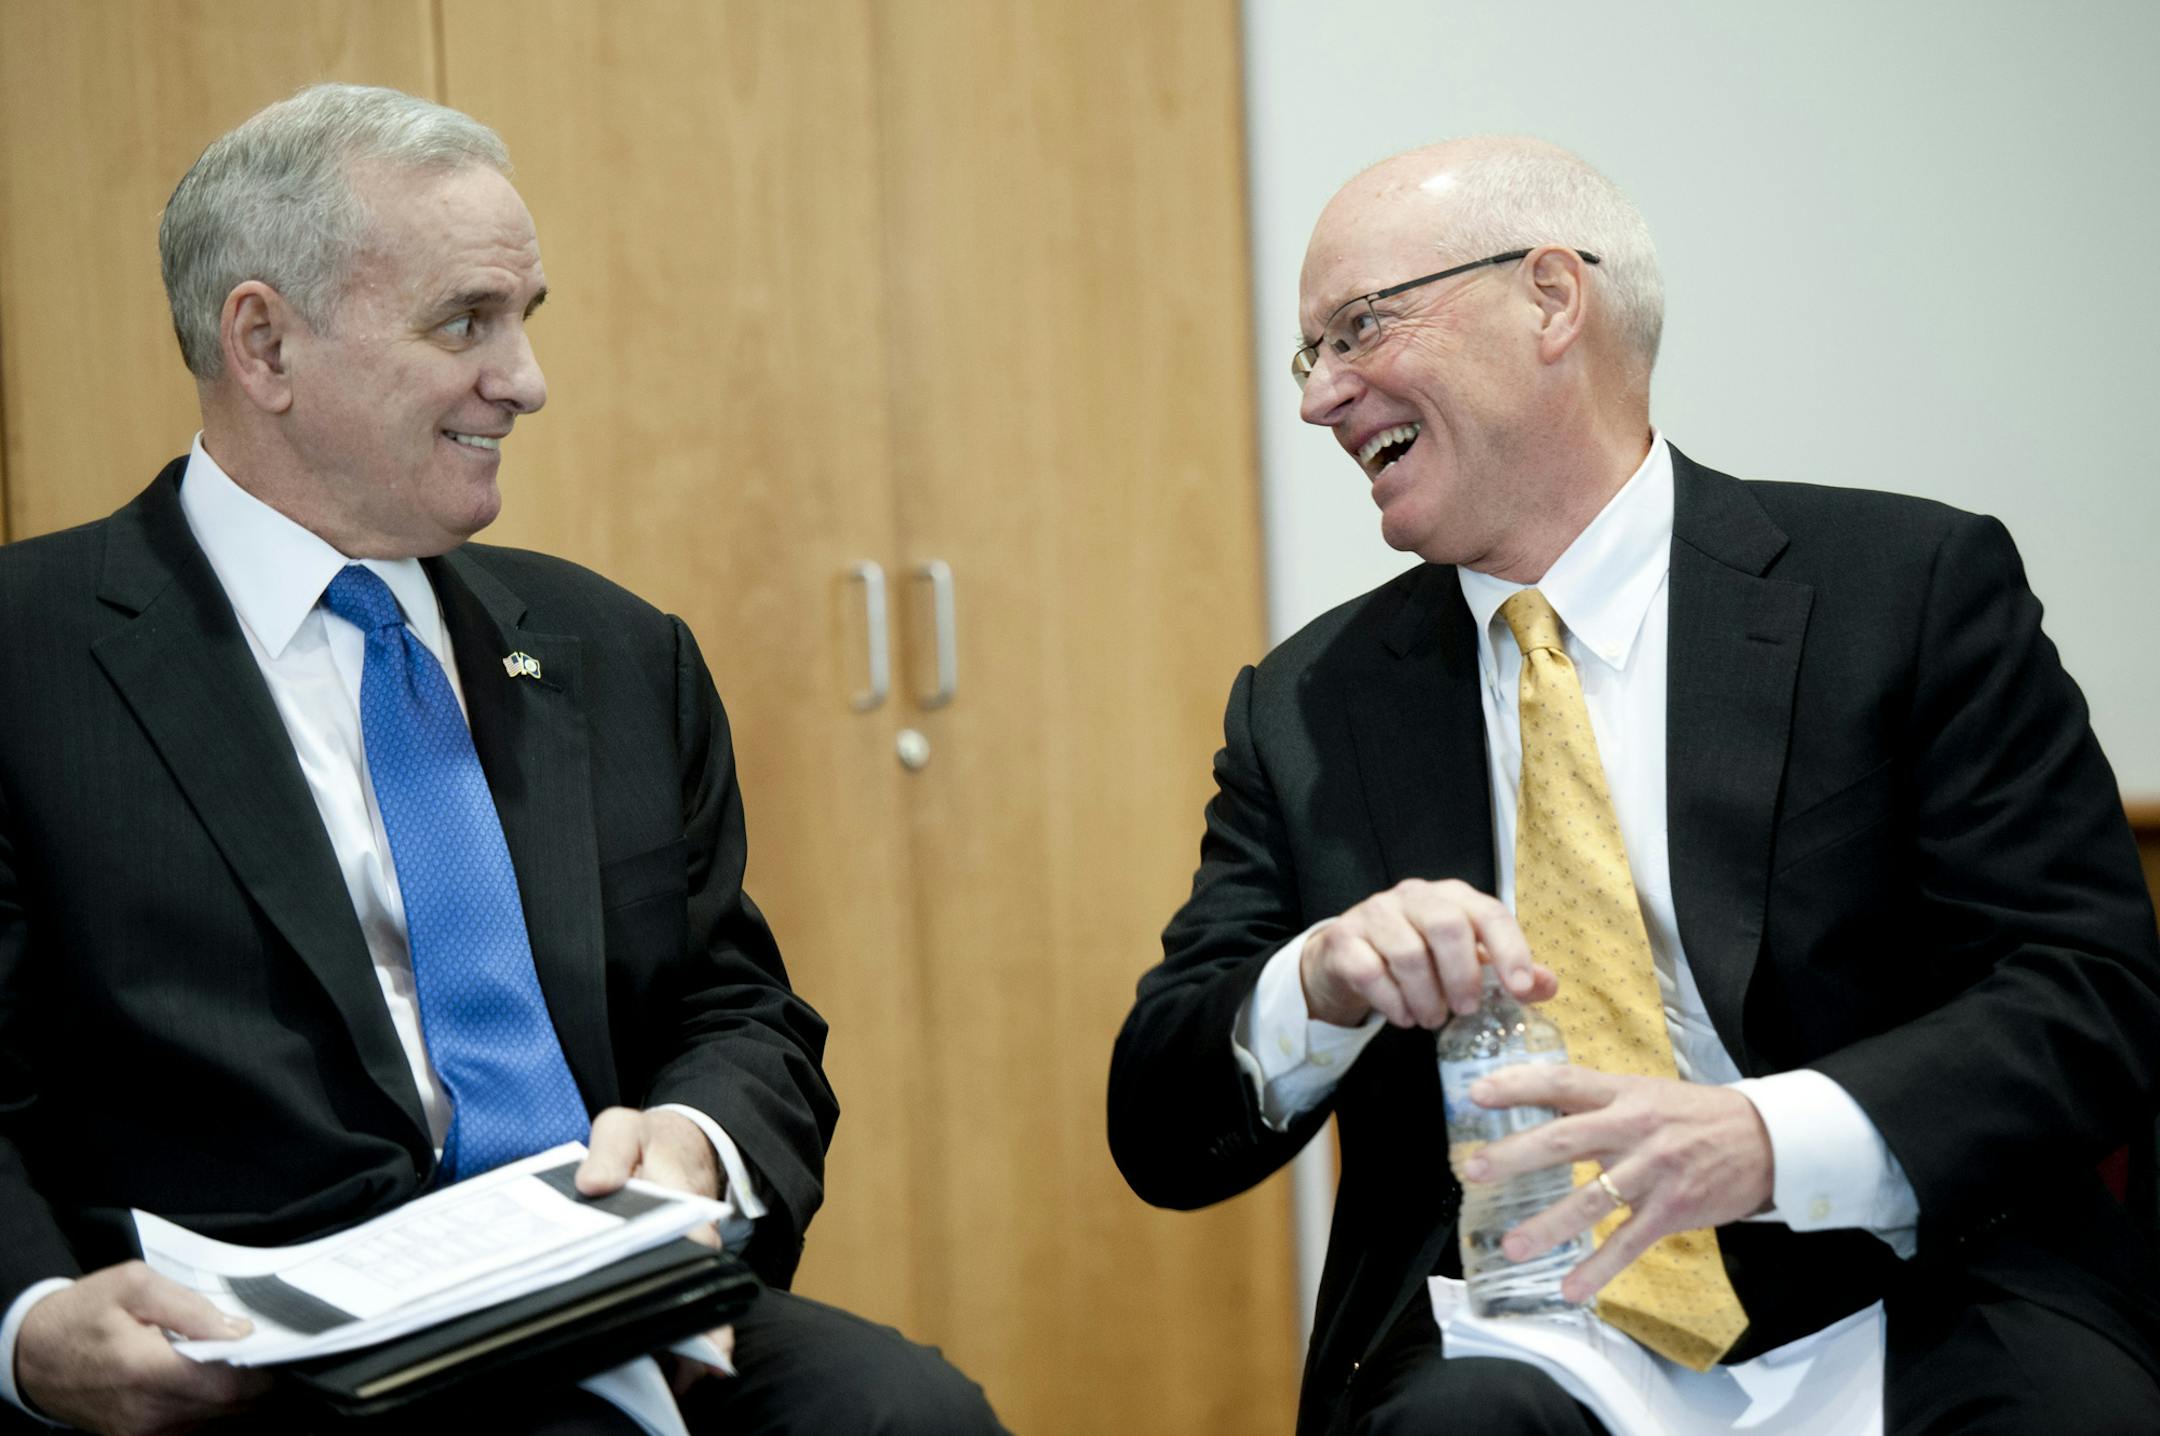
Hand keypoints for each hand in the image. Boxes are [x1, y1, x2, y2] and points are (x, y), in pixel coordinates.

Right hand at [15, 1261, 271, 1434]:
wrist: (30, 1353)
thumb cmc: (82, 1313)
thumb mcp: (134, 1285)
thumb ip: (191, 1308)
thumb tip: (238, 1331)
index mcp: (148, 1369)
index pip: (229, 1388)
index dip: (262, 1375)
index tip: (277, 1354)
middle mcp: (146, 1411)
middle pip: (226, 1411)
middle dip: (254, 1388)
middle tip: (263, 1360)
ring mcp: (138, 1431)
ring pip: (210, 1426)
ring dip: (233, 1403)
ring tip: (239, 1371)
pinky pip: (187, 1433)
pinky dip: (207, 1415)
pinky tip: (210, 1389)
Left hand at [578, 1107, 734, 1381]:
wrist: (678, 1145)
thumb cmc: (646, 1142)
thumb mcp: (623, 1128)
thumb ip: (610, 1149)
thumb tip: (593, 1183)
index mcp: (678, 1198)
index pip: (691, 1239)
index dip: (691, 1268)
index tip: (686, 1303)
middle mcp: (693, 1235)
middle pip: (700, 1285)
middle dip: (696, 1328)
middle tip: (682, 1365)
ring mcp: (690, 1257)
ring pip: (698, 1304)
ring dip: (691, 1342)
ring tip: (678, 1380)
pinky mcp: (678, 1271)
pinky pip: (683, 1307)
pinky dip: (680, 1339)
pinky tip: (667, 1371)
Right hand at [1299, 879, 1555, 1026]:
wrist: (1350, 958)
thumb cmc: (1420, 957)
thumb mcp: (1467, 960)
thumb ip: (1508, 971)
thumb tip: (1546, 985)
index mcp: (1453, 897)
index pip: (1488, 912)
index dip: (1509, 949)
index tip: (1519, 989)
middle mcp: (1414, 896)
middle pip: (1446, 926)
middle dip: (1462, 976)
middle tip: (1465, 1010)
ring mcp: (1374, 914)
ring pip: (1407, 953)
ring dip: (1426, 997)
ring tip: (1432, 1019)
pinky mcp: (1344, 940)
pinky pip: (1370, 972)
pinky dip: (1393, 1003)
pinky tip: (1404, 1017)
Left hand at [1455, 1066, 1773, 1303]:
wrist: (1768, 1139)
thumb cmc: (1695, 1116)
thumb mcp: (1646, 1093)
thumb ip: (1597, 1102)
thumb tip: (1538, 1105)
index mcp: (1623, 1093)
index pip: (1562, 1082)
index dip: (1518, 1086)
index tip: (1476, 1094)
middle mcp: (1634, 1128)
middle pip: (1565, 1139)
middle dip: (1515, 1155)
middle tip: (1473, 1170)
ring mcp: (1654, 1170)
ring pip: (1592, 1199)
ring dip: (1548, 1225)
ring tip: (1512, 1247)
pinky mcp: (1673, 1209)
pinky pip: (1628, 1242)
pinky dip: (1599, 1268)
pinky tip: (1571, 1288)